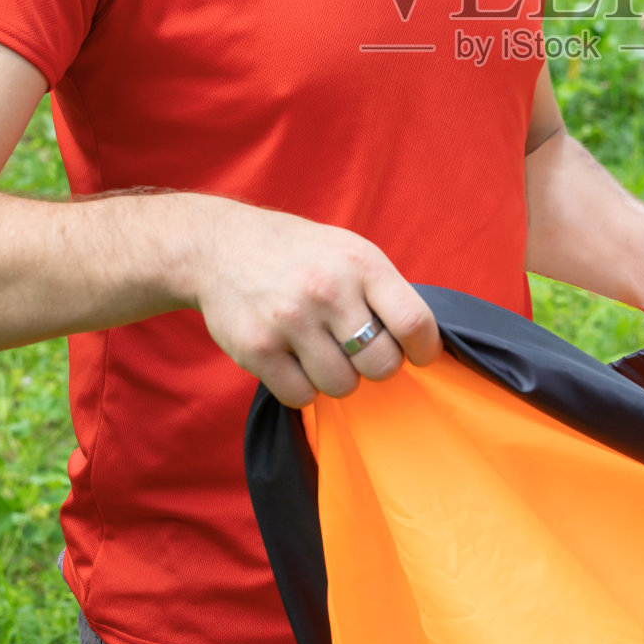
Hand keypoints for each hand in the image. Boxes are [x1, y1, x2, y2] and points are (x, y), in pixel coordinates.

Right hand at [174, 193, 441, 407]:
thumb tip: (419, 341)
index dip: (424, 349)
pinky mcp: (257, 349)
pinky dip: (302, 387)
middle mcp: (328, 290)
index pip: (414, 322)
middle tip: (358, 351)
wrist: (219, 247)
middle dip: (375, 366)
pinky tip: (293, 360)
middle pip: (381, 365)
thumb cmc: (299, 254)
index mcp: (361, 263)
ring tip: (321, 351)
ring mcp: (291, 320)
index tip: (417, 354)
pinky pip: (301, 396)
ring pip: (342, 386)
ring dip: (337, 378)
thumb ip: (383, 291)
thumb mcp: (349, 251)